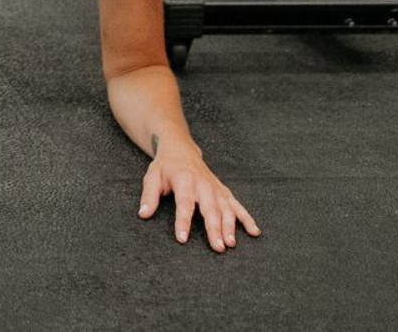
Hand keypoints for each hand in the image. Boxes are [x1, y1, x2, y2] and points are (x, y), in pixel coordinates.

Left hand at [138, 146, 259, 253]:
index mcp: (184, 180)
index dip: (183, 221)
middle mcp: (203, 184)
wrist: (181, 149)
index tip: (182, 239)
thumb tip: (143, 214)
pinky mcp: (223, 191)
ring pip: (226, 208)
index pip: (184, 203)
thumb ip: (149, 195)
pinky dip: (247, 218)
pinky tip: (254, 231)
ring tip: (231, 244)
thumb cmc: (165, 166)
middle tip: (217, 247)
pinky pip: (237, 205)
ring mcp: (215, 188)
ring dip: (230, 226)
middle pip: (210, 208)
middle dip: (214, 228)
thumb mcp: (152, 176)